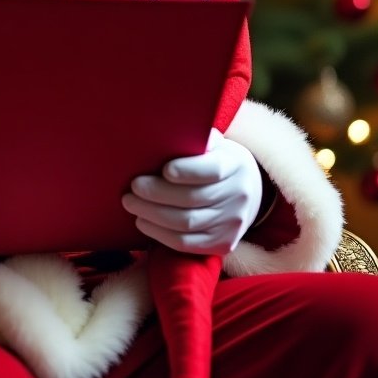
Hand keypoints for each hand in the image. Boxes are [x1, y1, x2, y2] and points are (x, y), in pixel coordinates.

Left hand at [122, 129, 262, 255]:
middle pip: (193, 199)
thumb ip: (192, 138)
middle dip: (157, 194)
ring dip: (153, 214)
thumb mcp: (211, 143)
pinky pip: (188, 244)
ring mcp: (232, 223)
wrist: (247, 189)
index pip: (213, 170)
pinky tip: (143, 222)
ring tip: (130, 203)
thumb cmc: (215, 158)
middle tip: (133, 187)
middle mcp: (239, 196)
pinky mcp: (223, 244)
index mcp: (235, 164)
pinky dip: (161, 235)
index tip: (164, 170)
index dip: (188, 171)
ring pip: (187, 223)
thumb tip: (159, 134)